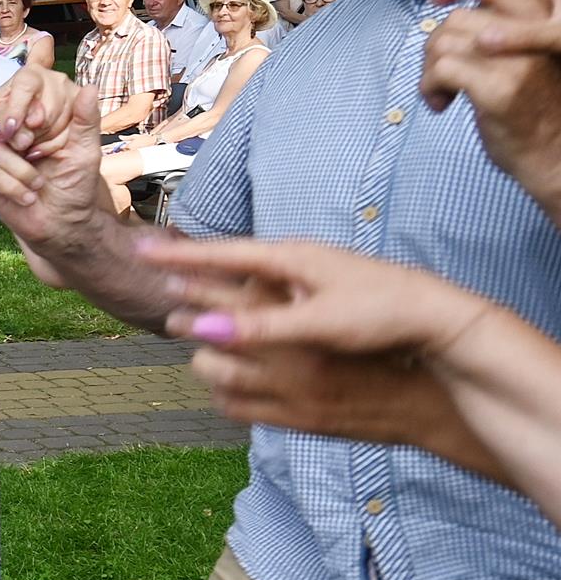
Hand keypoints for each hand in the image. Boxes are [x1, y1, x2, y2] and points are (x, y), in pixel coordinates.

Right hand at [0, 68, 107, 250]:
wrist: (63, 225)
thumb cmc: (76, 186)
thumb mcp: (87, 149)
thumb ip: (86, 119)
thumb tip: (88, 87)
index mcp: (41, 121)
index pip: (24, 94)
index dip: (25, 104)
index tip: (37, 122)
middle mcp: (18, 134)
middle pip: (2, 114)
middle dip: (19, 135)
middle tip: (35, 152)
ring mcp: (1, 156)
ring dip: (22, 171)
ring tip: (39, 185)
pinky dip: (13, 186)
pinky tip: (27, 197)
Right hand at [137, 232, 493, 361]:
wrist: (440, 318)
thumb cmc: (382, 315)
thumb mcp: (317, 323)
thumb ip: (258, 327)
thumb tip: (201, 330)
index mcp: (293, 258)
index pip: (223, 253)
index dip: (179, 256)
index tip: (140, 249)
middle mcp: (299, 260)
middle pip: (231, 259)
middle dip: (189, 263)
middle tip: (149, 259)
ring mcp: (313, 275)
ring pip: (249, 274)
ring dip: (213, 280)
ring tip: (181, 283)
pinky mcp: (325, 292)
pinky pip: (268, 289)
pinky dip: (240, 294)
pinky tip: (237, 304)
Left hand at [419, 0, 560, 217]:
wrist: (553, 156)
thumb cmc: (532, 107)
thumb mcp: (526, 58)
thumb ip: (503, 30)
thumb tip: (454, 1)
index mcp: (546, 23)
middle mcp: (538, 35)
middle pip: (463, 15)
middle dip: (436, 38)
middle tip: (434, 66)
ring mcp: (519, 61)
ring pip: (447, 40)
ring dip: (430, 67)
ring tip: (440, 92)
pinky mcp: (500, 88)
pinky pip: (443, 68)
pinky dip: (429, 86)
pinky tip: (440, 105)